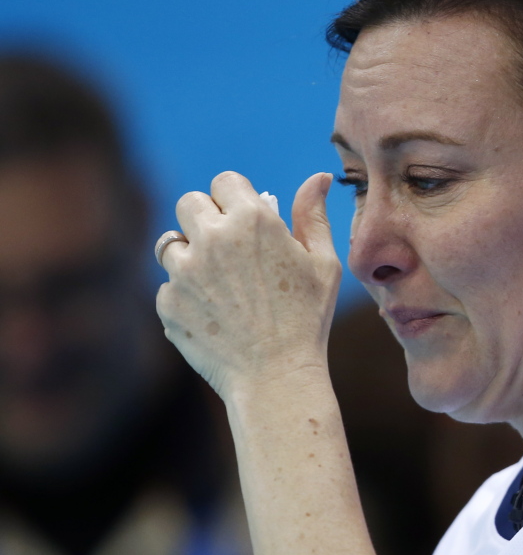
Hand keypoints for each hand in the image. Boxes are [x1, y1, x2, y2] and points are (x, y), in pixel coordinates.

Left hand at [156, 171, 340, 399]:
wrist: (276, 377)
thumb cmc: (309, 318)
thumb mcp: (323, 263)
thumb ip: (314, 214)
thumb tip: (320, 177)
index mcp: (252, 220)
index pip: (225, 181)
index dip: (235, 198)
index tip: (244, 218)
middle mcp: (212, 238)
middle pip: (188, 202)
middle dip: (204, 217)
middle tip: (225, 245)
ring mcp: (184, 271)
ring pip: (171, 244)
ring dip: (191, 256)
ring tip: (219, 284)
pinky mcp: (167, 302)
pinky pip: (169, 286)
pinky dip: (186, 296)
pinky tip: (215, 316)